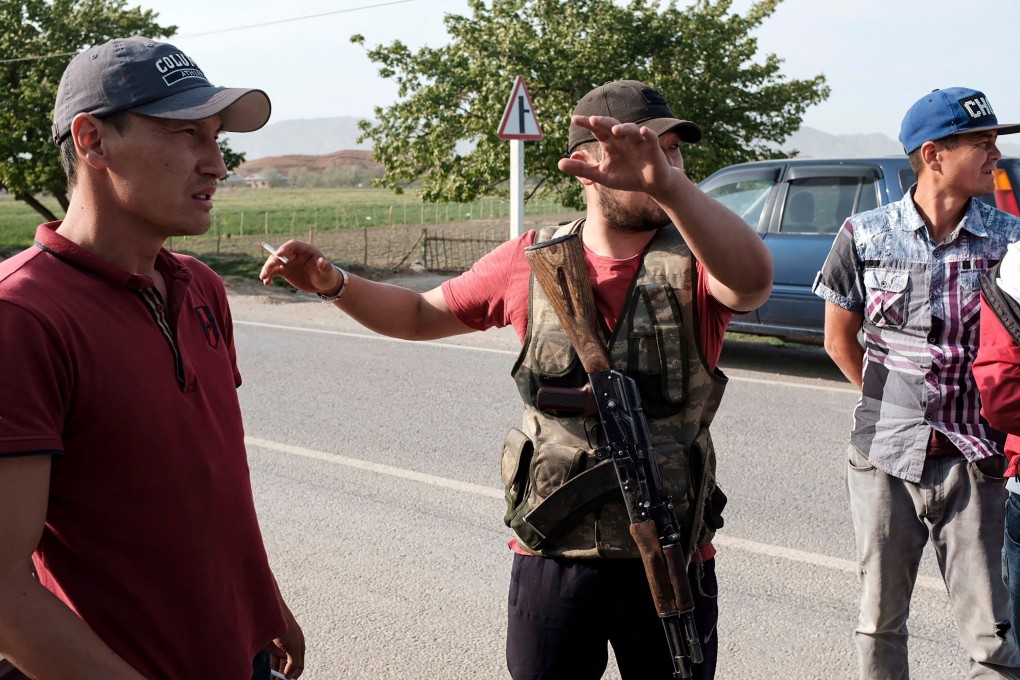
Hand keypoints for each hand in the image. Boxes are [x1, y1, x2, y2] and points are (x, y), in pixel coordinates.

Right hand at [258, 240, 343, 296]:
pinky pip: (274, 271)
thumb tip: (322, 261)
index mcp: (306, 249)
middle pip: (281, 253)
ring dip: (268, 268)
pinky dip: (269, 275)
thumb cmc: (327, 276)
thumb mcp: (328, 273)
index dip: (285, 248)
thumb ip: (325, 266)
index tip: (278, 254)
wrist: (323, 284)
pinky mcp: (285, 270)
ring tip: (263, 277)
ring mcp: (289, 262)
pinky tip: (266, 282)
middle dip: (273, 260)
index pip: (293, 245)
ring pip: (275, 262)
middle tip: (268, 269)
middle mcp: (296, 253)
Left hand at [266, 605, 304, 678]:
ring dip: (277, 673)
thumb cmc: (286, 626)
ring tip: (273, 679)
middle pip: (289, 666)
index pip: (299, 665)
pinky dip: (271, 668)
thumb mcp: (294, 647)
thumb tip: (289, 676)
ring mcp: (280, 647)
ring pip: (280, 665)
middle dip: (285, 675)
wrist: (270, 613)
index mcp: (299, 647)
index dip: (295, 675)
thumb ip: (294, 663)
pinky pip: (272, 661)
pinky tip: (269, 672)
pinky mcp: (270, 646)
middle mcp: (290, 647)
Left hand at [557, 115, 683, 198]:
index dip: (587, 123)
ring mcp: (638, 141)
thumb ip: (581, 169)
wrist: (650, 185)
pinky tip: (643, 131)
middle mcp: (623, 138)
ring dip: (623, 128)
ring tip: (614, 130)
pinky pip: (650, 138)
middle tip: (592, 120)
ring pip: (630, 130)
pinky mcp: (652, 148)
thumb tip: (559, 163)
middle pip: (612, 125)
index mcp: (610, 142)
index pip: (597, 129)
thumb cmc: (626, 176)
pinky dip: (647, 134)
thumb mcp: (601, 175)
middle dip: (603, 122)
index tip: (574, 118)